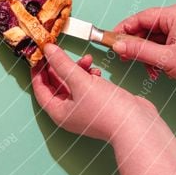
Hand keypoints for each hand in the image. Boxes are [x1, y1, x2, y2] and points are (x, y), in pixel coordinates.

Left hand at [31, 44, 156, 141]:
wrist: (137, 124)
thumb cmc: (107, 109)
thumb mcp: (80, 82)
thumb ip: (62, 64)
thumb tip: (47, 50)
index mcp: (59, 112)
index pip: (40, 89)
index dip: (38, 71)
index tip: (39, 55)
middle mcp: (69, 112)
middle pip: (57, 85)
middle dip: (60, 67)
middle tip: (61, 52)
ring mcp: (84, 109)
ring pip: (73, 84)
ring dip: (78, 69)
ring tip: (87, 59)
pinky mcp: (98, 105)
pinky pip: (87, 87)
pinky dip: (90, 76)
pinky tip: (97, 71)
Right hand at [112, 4, 175, 90]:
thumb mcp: (165, 59)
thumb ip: (139, 50)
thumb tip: (118, 45)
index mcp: (175, 14)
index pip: (141, 17)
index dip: (124, 29)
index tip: (112, 40)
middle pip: (147, 27)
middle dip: (137, 45)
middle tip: (125, 57)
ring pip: (155, 37)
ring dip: (148, 53)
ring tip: (149, 70)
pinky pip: (165, 43)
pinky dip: (158, 55)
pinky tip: (158, 70)